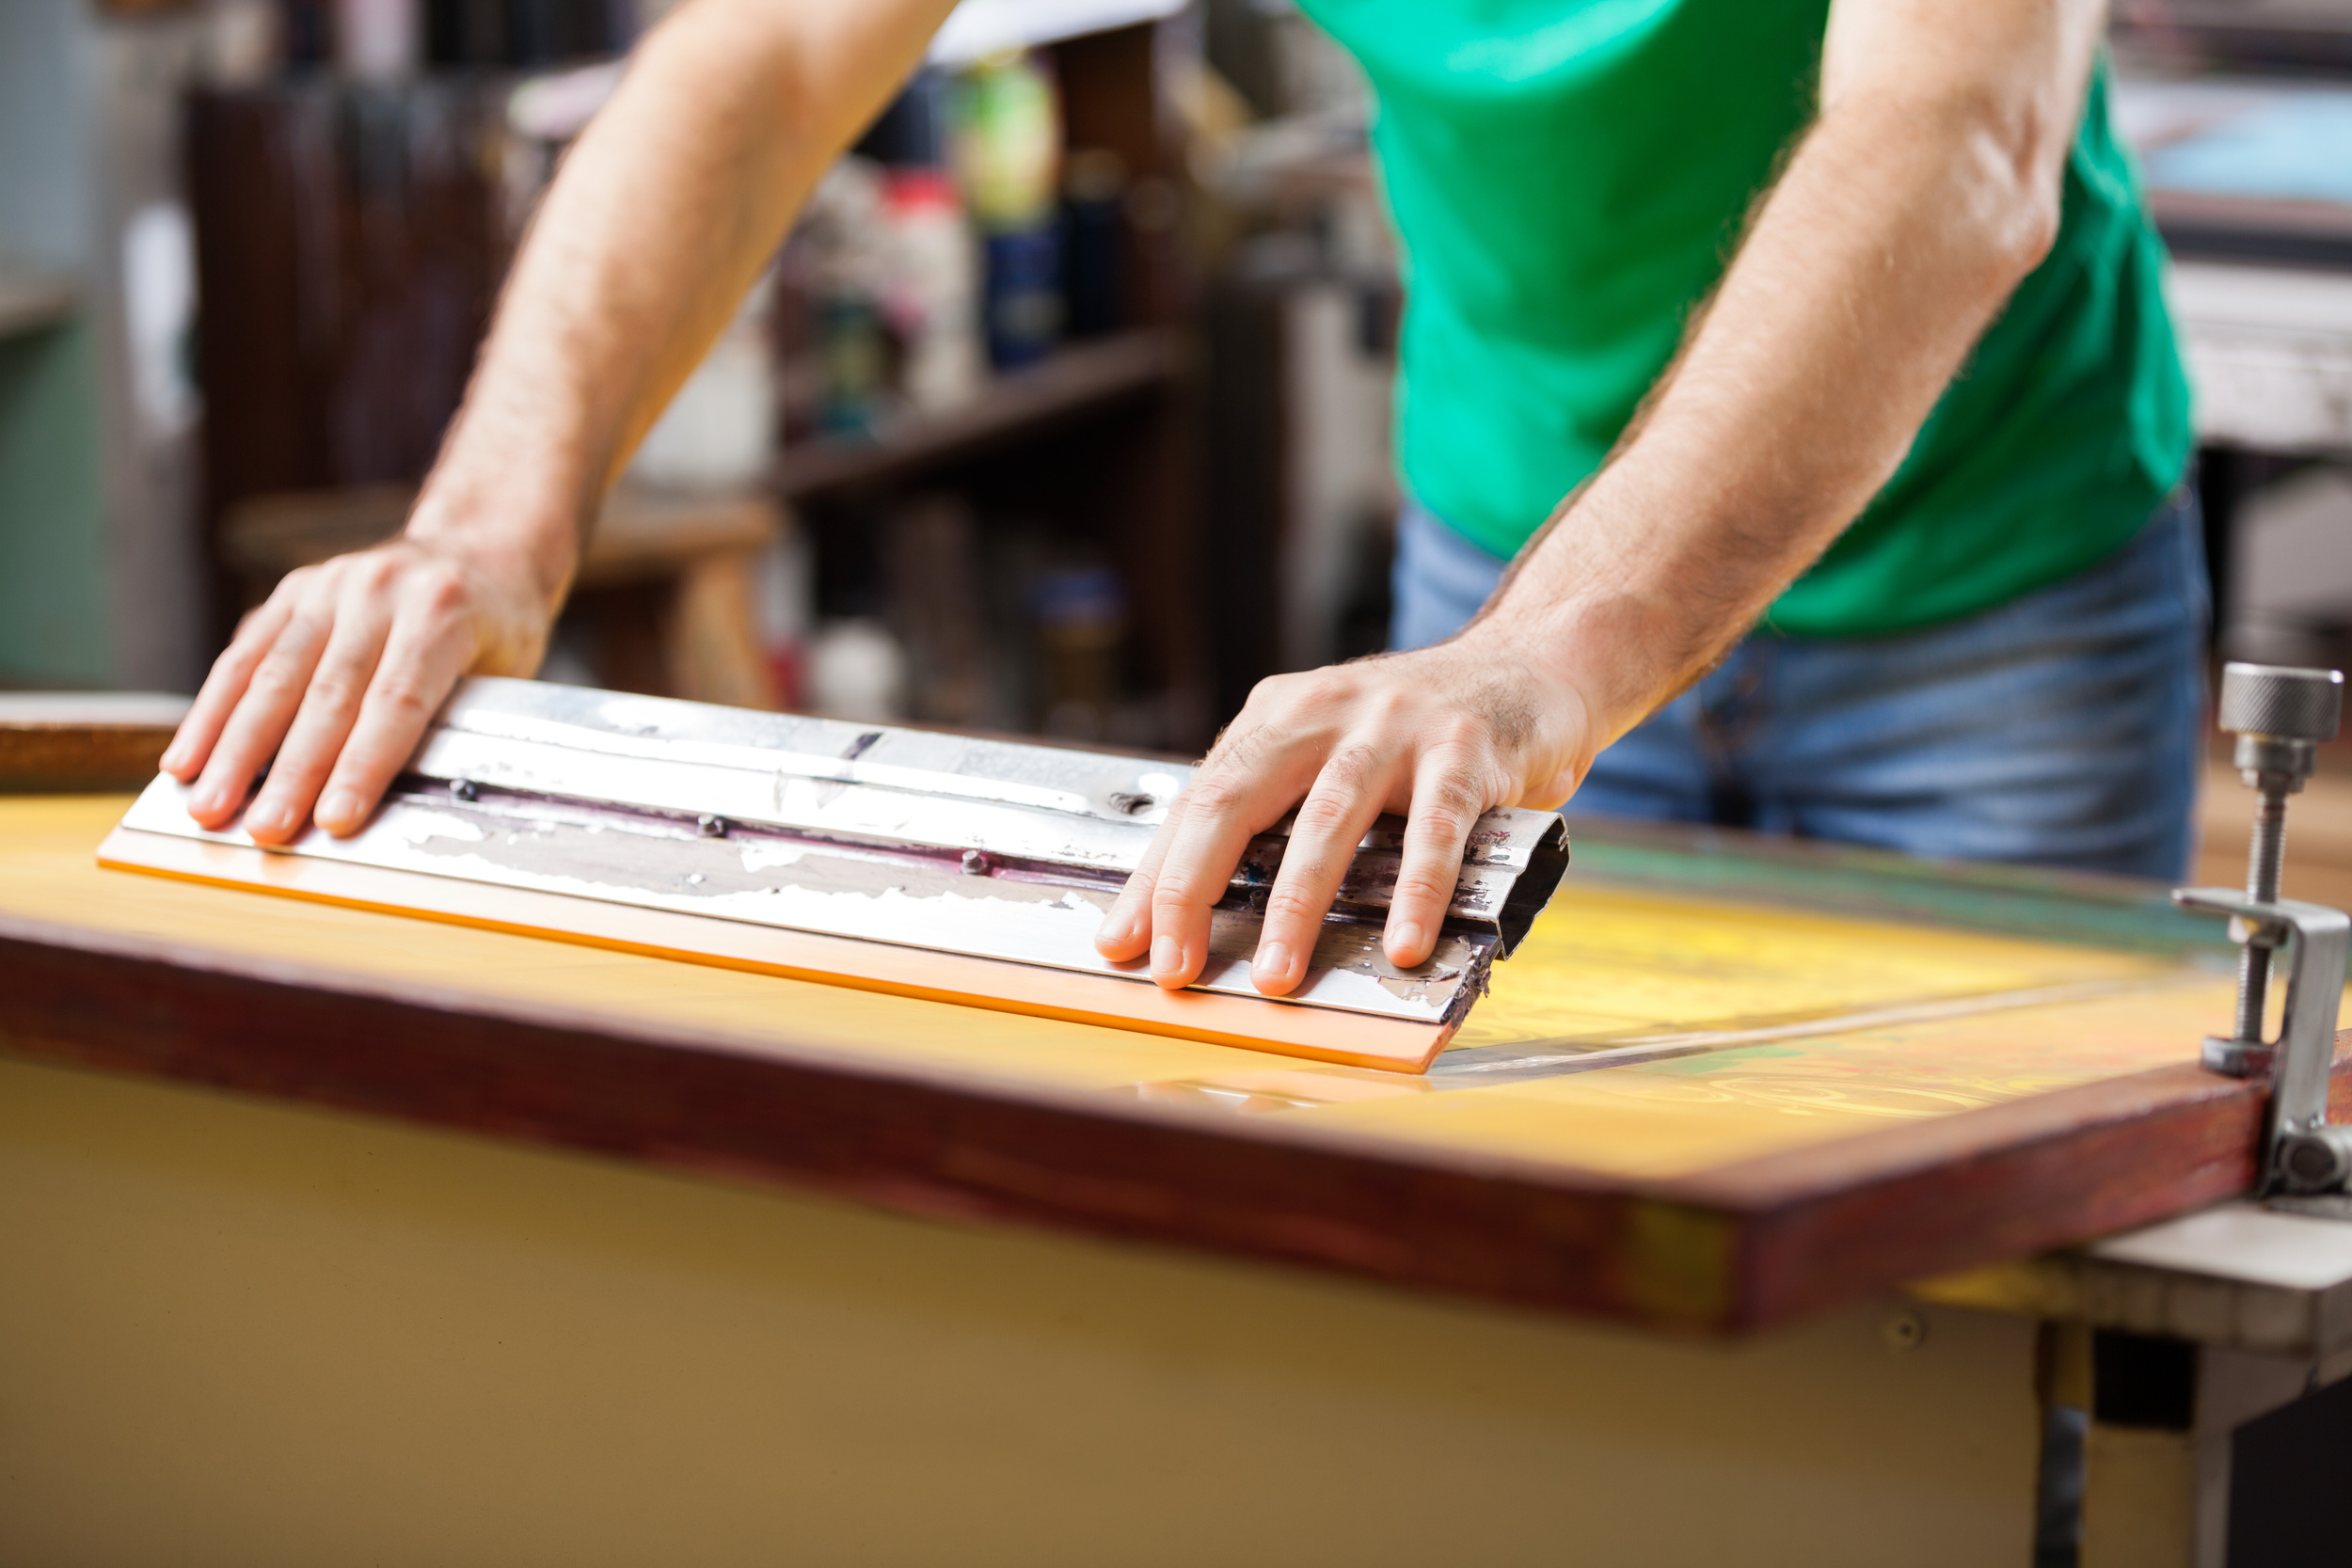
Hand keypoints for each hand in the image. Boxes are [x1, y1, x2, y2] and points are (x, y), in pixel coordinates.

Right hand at [160, 533, 560, 844]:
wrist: (478, 545)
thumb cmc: (497, 624)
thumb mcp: (505, 669)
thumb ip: (454, 719)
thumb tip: (396, 799)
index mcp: (442, 610)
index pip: (396, 701)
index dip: (362, 765)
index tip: (335, 819)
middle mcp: (379, 590)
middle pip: (327, 694)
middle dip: (291, 771)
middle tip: (264, 830)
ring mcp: (331, 586)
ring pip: (272, 676)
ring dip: (234, 750)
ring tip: (209, 807)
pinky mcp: (294, 591)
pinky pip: (244, 657)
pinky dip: (211, 713)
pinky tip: (187, 759)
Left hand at [1092, 634, 1592, 995]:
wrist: (1532, 663)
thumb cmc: (1420, 730)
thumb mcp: (1332, 751)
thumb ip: (1279, 812)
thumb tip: (1202, 907)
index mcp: (1279, 715)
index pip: (1198, 800)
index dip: (1155, 877)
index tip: (1123, 943)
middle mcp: (1325, 710)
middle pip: (1236, 800)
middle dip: (1193, 888)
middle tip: (1175, 965)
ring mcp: (1395, 726)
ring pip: (1327, 820)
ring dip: (1295, 906)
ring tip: (1276, 974)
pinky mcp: (1466, 748)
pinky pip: (1436, 829)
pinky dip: (1417, 891)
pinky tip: (1404, 942)